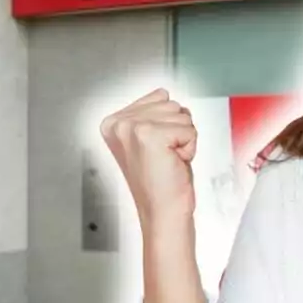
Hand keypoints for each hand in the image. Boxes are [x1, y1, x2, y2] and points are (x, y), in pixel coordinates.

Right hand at [100, 88, 198, 229]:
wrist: (162, 210)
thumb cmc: (160, 181)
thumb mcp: (150, 140)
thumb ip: (152, 113)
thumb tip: (162, 92)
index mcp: (113, 122)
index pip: (158, 98)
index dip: (168, 125)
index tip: (154, 150)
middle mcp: (118, 123)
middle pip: (172, 104)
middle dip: (177, 131)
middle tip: (163, 156)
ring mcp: (132, 128)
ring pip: (182, 114)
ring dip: (183, 139)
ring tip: (168, 160)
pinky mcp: (151, 135)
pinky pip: (190, 129)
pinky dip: (189, 147)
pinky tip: (174, 162)